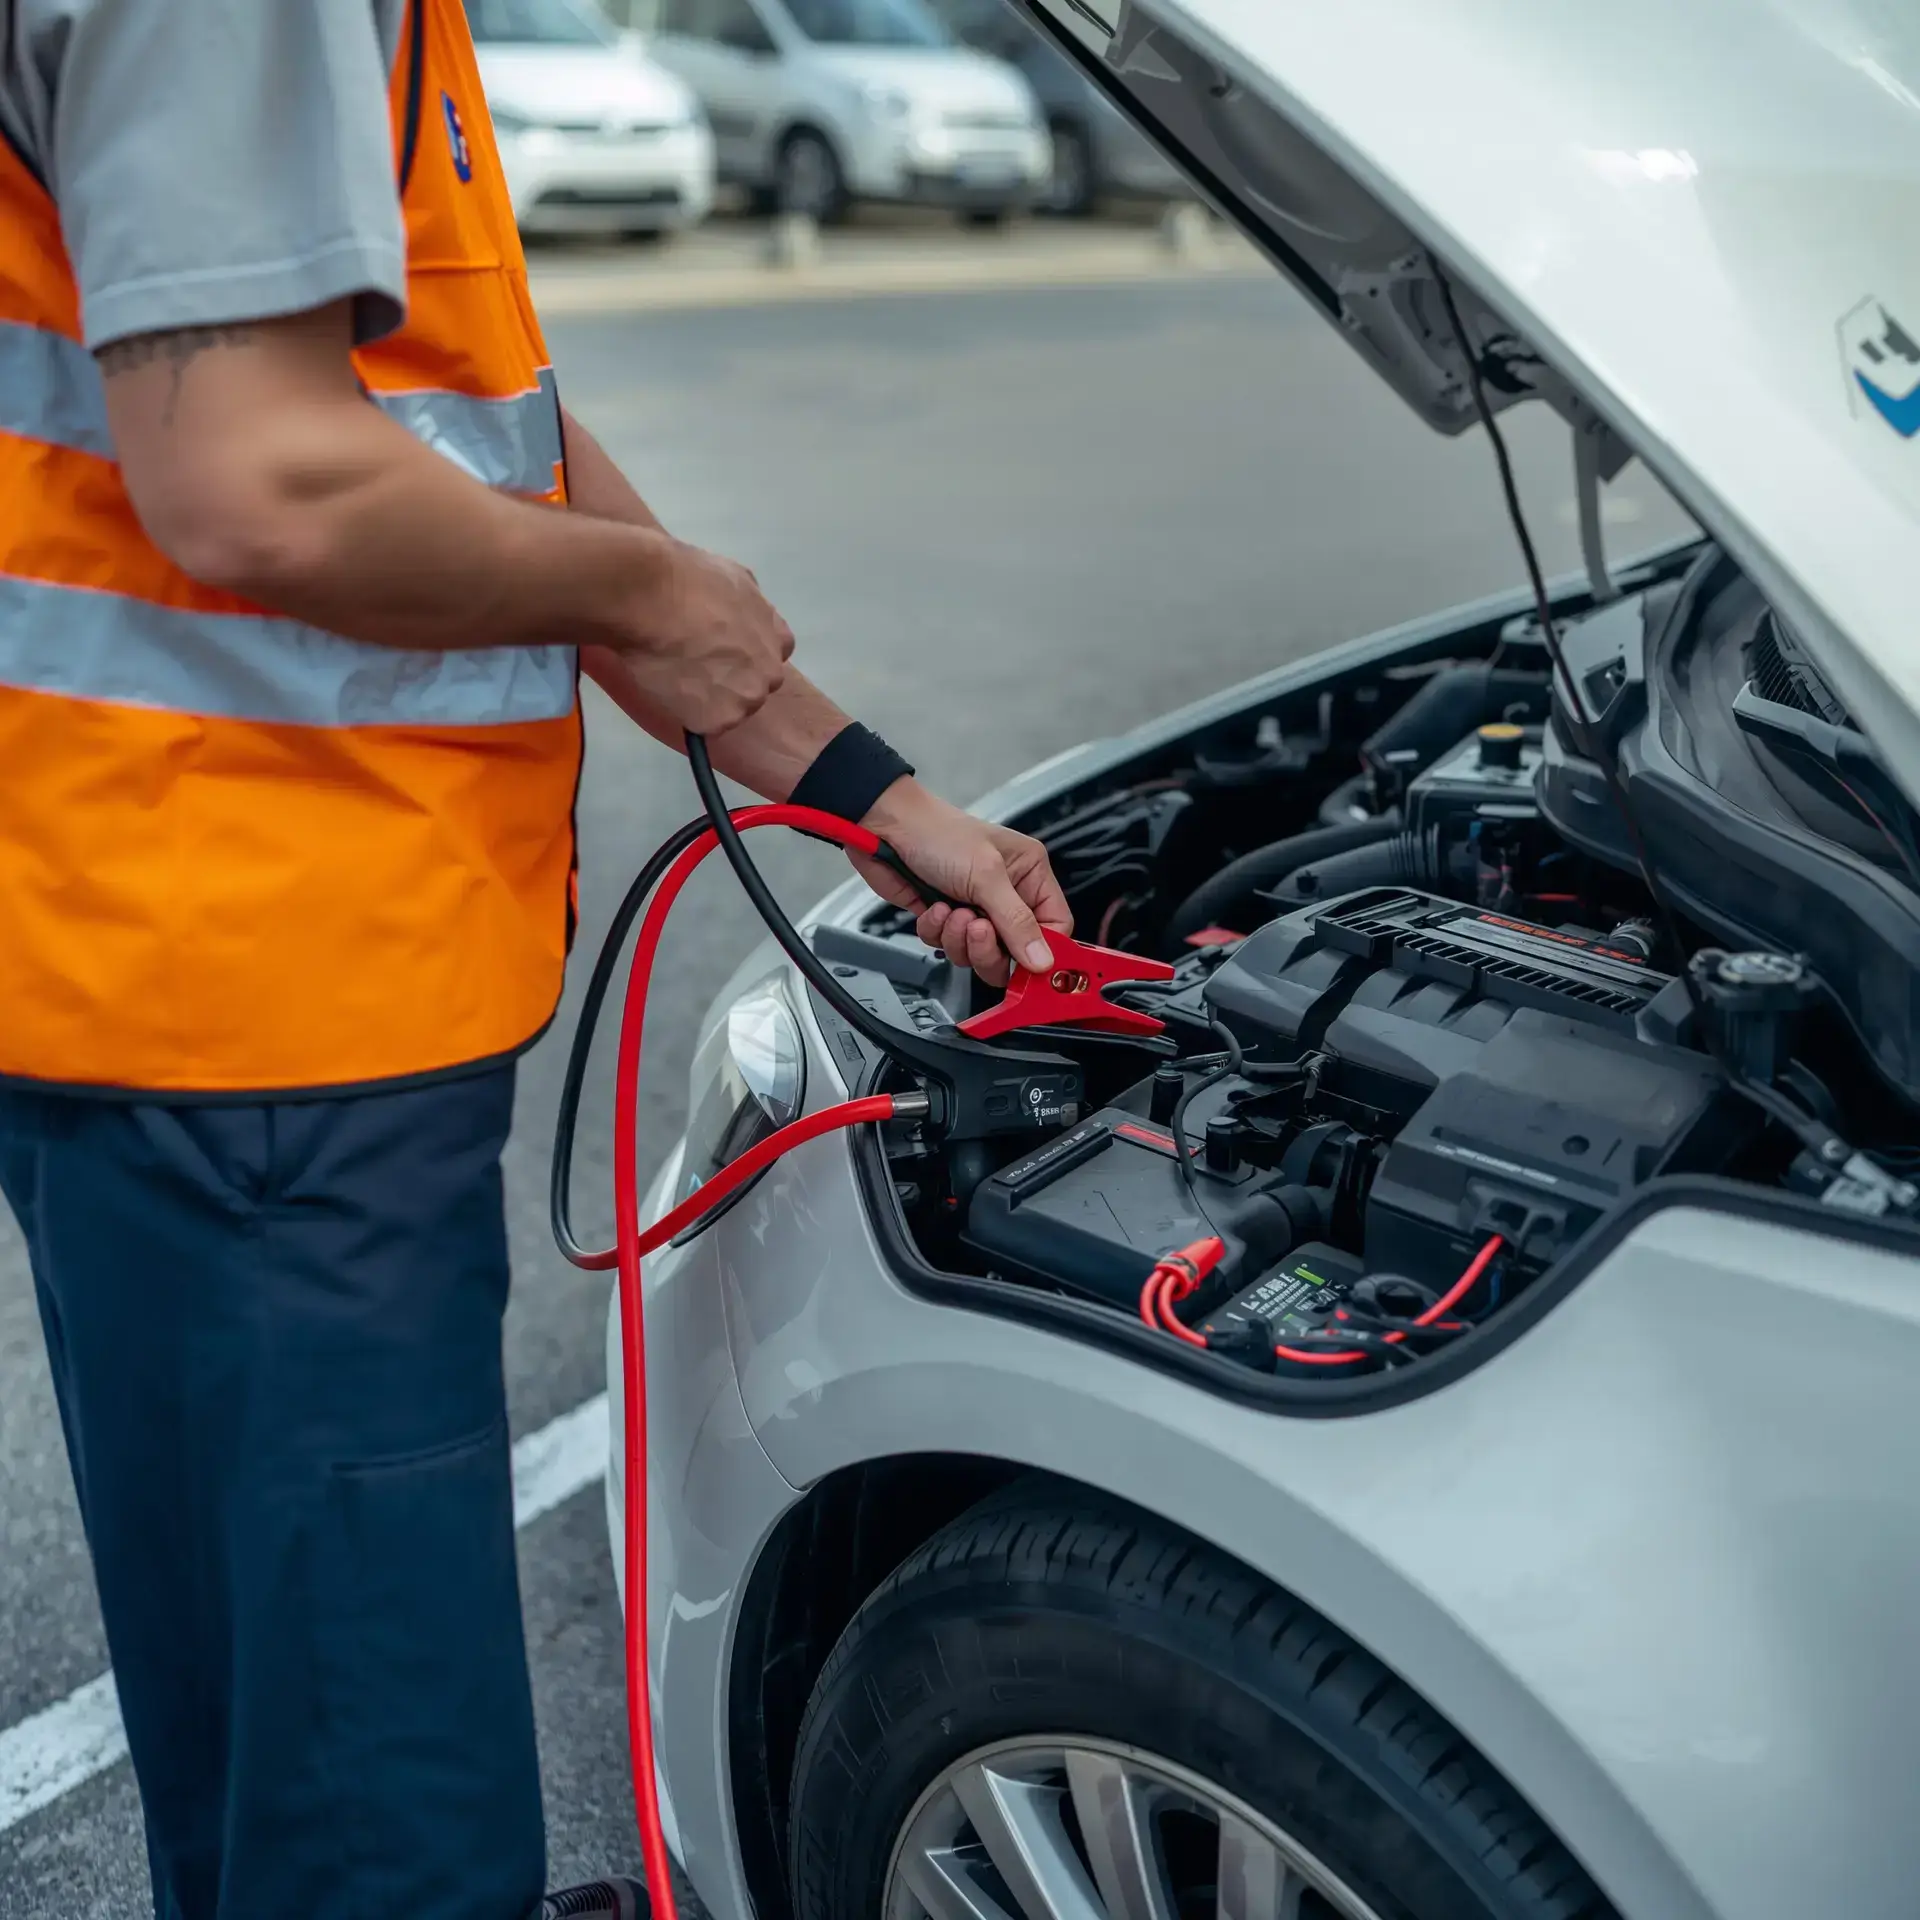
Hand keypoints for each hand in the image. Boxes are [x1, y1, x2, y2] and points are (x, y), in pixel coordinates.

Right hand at [621, 538, 794, 734]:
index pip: (773, 657)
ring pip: (730, 709)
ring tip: (677, 675)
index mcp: (779, 639)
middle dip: (730, 680)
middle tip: (693, 664)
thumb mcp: (735, 577)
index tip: (721, 649)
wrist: (649, 597)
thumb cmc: (687, 578)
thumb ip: (750, 604)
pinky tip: (669, 689)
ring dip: (708, 700)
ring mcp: (746, 700)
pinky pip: (703, 725)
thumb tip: (740, 613)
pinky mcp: (717, 720)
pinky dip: (687, 713)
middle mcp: (770, 673)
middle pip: (754, 687)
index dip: (746, 654)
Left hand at [851, 779, 1072, 987]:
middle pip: (1014, 949)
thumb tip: (1043, 960)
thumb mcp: (986, 876)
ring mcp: (975, 907)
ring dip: (959, 938)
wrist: (888, 829)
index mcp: (1028, 872)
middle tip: (976, 930)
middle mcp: (1006, 892)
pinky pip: (948, 947)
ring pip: (979, 953)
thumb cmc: (937, 834)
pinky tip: (933, 906)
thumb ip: (1016, 922)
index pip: (1055, 925)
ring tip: (951, 910)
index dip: (1042, 949)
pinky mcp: (946, 918)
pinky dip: (937, 931)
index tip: (1029, 967)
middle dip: (990, 947)